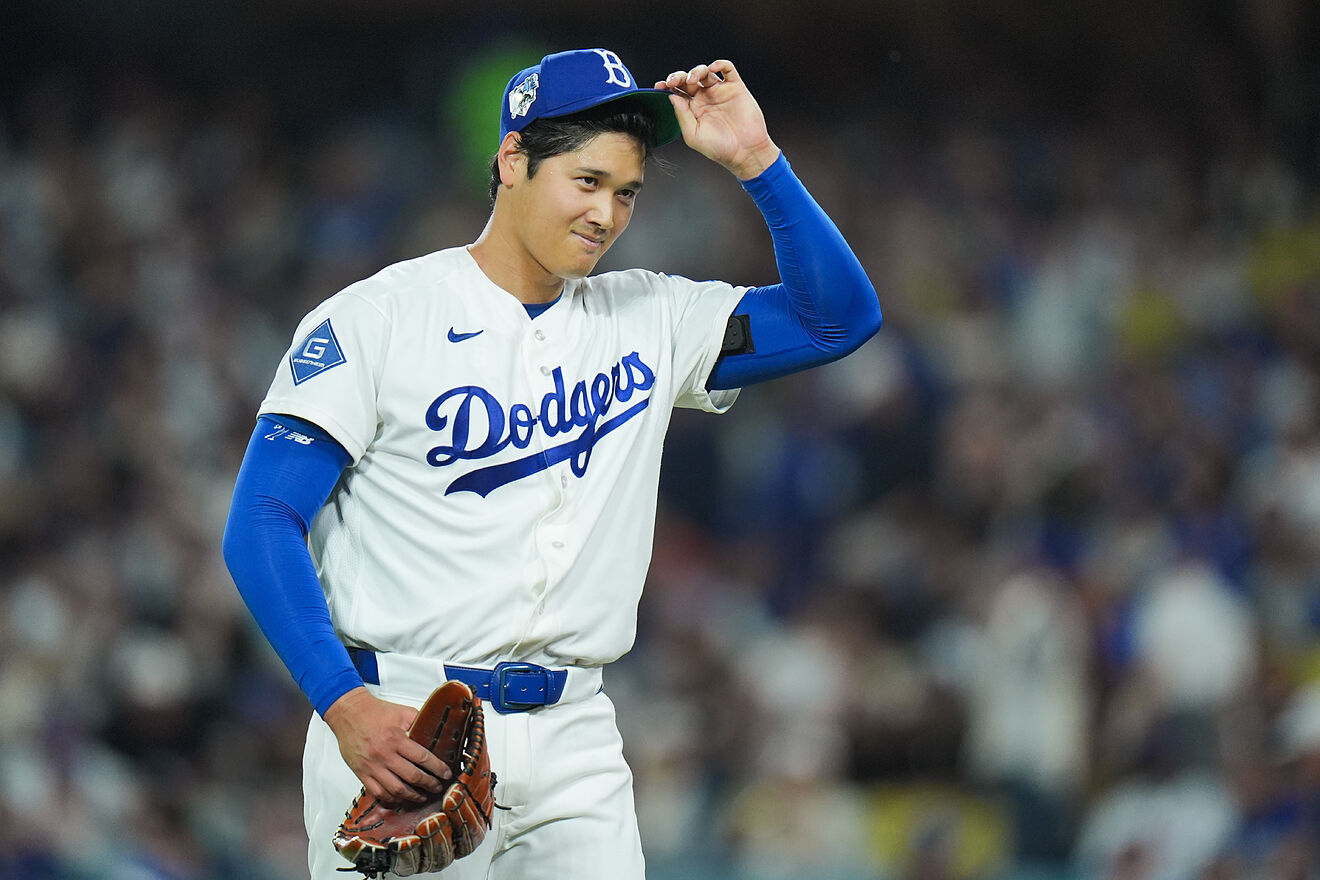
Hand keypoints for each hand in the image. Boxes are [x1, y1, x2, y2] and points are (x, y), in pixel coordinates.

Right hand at [323, 687, 453, 805]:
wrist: (349, 713)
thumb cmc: (374, 712)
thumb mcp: (402, 712)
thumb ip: (419, 723)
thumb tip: (436, 732)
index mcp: (396, 739)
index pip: (422, 758)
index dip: (437, 768)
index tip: (446, 774)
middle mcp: (384, 755)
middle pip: (412, 777)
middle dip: (429, 784)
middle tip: (437, 787)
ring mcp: (372, 767)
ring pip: (395, 790)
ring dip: (412, 796)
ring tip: (421, 796)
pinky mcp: (362, 773)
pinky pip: (377, 793)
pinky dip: (391, 799)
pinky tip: (400, 798)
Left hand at [655, 60, 780, 180]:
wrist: (745, 152)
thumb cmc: (719, 149)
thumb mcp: (693, 135)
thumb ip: (681, 115)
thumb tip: (672, 96)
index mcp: (693, 109)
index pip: (677, 91)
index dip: (667, 86)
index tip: (660, 86)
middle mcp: (705, 98)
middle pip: (688, 79)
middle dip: (679, 76)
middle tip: (673, 81)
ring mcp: (720, 92)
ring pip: (705, 72)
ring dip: (696, 71)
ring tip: (693, 79)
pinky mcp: (736, 88)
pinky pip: (728, 69)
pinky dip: (720, 64)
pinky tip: (713, 68)